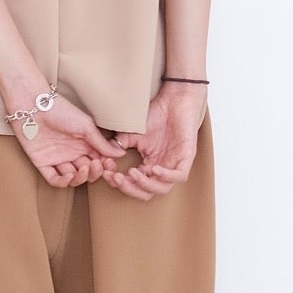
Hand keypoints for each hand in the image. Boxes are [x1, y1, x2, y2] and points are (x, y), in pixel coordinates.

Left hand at [12, 91, 129, 188]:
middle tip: (97, 165)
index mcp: (83, 144)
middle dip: (94, 172)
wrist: (34, 106)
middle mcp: (71, 152)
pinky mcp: (42, 163)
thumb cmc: (61, 111)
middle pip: (87, 172)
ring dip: (81, 178)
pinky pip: (54, 179)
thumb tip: (120, 154)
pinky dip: (64, 182)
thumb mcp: (86, 126)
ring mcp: (57, 159)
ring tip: (85, 169)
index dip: (104, 165)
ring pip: (72, 178)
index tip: (109, 163)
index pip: (98, 161)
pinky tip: (70, 175)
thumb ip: (102, 143)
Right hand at [100, 80, 205, 198]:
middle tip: (117, 178)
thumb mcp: (132, 133)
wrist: (174, 100)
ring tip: (132, 173)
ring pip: (162, 188)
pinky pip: (179, 176)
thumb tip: (105, 156)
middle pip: (147, 192)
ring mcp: (175, 164)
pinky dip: (166, 176)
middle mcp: (162, 169)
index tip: (107, 174)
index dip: (121, 183)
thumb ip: (119, 145)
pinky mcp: (187, 157)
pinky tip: (153, 169)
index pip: (135, 184)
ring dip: (146, 184)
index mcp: (150, 166)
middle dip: (130, 188)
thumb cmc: (157, 115)